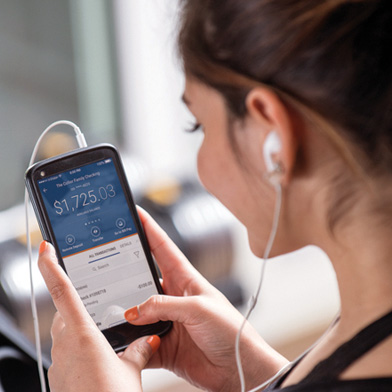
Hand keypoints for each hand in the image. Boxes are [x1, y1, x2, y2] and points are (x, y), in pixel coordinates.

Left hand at [38, 241, 159, 391]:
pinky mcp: (61, 376)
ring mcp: (60, 362)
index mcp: (82, 334)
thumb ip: (138, 349)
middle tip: (98, 309)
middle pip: (65, 313)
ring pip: (66, 334)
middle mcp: (66, 345)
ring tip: (104, 338)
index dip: (51, 266)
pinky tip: (99, 359)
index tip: (45, 248)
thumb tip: (147, 339)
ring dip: (82, 330)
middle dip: (78, 305)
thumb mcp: (131, 369)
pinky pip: (68, 353)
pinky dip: (80, 349)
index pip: (62, 290)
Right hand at [124, 208, 287, 391]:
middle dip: (122, 273)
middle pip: (141, 279)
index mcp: (186, 279)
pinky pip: (138, 342)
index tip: (133, 213)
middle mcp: (173, 297)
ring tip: (106, 310)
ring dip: (123, 314)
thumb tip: (133, 311)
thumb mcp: (199, 308)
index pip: (162, 247)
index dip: (148, 228)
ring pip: (136, 312)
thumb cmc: (231, 330)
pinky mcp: (162, 344)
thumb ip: (164, 306)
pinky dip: (127, 343)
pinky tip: (118, 341)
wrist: (239, 369)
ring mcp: (166, 321)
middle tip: (102, 267)